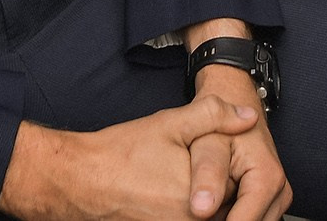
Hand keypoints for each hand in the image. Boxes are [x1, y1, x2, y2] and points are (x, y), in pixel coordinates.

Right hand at [0, 91, 268, 220]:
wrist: (79, 180)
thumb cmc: (121, 154)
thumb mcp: (170, 123)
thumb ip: (214, 115)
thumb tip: (247, 115)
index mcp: (203, 203)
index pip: (244, 200)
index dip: (246, 185)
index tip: (244, 174)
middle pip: (229, 215)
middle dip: (234, 202)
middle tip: (215, 182)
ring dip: (217, 209)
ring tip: (197, 189)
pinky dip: (195, 215)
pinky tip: (180, 200)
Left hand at [186, 65, 290, 220]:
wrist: (233, 104)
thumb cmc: (219, 124)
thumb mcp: (207, 142)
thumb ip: (207, 174)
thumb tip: (202, 209)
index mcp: (267, 178)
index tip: (198, 214)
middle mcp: (280, 192)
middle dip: (222, 219)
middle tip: (200, 202)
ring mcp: (277, 199)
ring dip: (226, 216)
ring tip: (207, 198)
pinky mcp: (269, 203)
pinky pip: (251, 217)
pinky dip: (231, 214)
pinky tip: (217, 202)